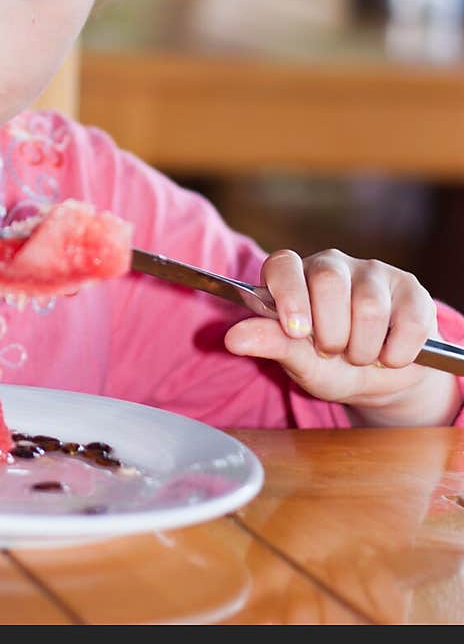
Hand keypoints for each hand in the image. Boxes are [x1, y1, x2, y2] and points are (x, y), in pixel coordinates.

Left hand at [224, 248, 460, 425]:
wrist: (381, 380)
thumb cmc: (330, 364)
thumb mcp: (297, 361)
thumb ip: (270, 344)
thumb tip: (232, 337)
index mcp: (295, 275)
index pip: (283, 263)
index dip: (289, 295)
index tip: (297, 331)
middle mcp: (333, 265)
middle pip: (328, 281)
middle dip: (331, 331)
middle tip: (332, 351)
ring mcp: (374, 273)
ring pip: (369, 305)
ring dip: (364, 348)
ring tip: (360, 355)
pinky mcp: (411, 290)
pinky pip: (409, 320)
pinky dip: (398, 352)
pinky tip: (390, 356)